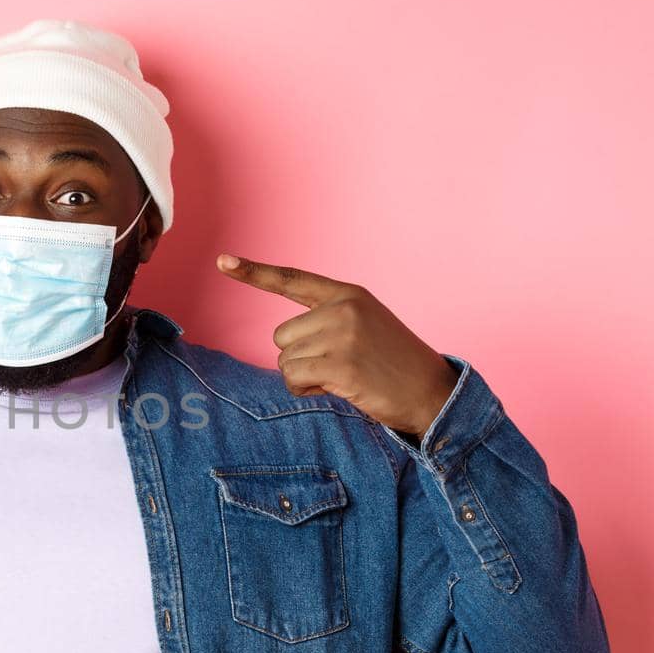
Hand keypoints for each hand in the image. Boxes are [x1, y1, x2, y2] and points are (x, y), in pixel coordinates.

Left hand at [216, 253, 458, 436]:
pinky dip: (306, 389)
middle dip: (300, 357)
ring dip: (304, 377)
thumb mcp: (365, 325)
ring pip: (285, 360)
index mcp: (348, 294)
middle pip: (281, 336)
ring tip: (343, 377)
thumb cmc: (393, 363)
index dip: (254, 272)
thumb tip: (286, 342)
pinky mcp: (340, 364)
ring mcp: (342, 335)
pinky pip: (293, 378)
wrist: (431, 391)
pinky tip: (336, 388)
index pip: (292, 280)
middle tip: (338, 365)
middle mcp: (343, 309)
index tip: (222, 261)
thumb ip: (328, 320)